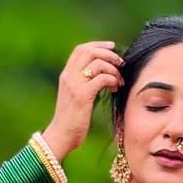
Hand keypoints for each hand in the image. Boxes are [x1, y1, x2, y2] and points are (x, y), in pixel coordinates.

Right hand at [43, 40, 124, 159]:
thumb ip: (83, 84)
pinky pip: (101, 79)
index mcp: (66, 75)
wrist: (61, 136)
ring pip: (97, 63)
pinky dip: (112, 80)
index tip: (112, 47)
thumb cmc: (71, 121)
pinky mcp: (82, 96)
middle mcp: (69, 76)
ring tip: (119, 80)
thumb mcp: (74, 98)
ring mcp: (75, 85)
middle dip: (108, 53)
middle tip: (121, 62)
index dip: (97, 45)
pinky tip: (115, 88)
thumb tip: (101, 76)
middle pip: (89, 52)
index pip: (80, 50)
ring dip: (113, 69)